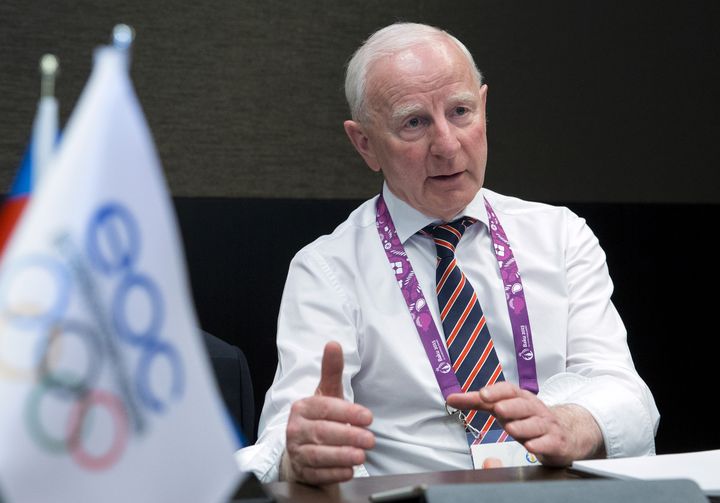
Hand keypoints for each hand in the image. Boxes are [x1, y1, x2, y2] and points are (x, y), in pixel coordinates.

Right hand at [283, 342, 374, 484]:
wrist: (301, 447)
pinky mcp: (301, 470)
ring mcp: (297, 451)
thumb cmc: (319, 418)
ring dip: (341, 456)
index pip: (325, 408)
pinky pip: (317, 474)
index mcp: (303, 407)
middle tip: (370, 439)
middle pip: (323, 432)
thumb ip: (331, 371)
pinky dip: (334, 473)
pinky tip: (348, 470)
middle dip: (349, 436)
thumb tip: (333, 344)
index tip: (368, 417)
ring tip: (361, 456)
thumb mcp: (327, 393)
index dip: (348, 413)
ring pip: (318, 455)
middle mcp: (296, 429)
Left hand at [446, 381, 604, 465]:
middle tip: (498, 409)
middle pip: (523, 405)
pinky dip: (540, 444)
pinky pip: (548, 442)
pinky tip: (531, 446)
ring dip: (523, 426)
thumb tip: (451, 398)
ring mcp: (546, 425)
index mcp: (520, 398)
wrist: (565, 432)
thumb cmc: (527, 417)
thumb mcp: (503, 407)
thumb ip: (477, 403)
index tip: (483, 394)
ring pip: (535, 424)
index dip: (496, 391)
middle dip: (510, 406)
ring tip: (511, 428)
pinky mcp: (555, 441)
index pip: (509, 390)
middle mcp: (534, 409)